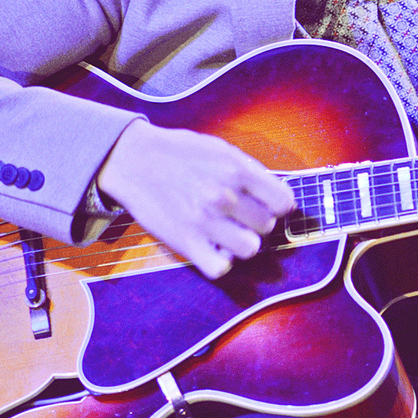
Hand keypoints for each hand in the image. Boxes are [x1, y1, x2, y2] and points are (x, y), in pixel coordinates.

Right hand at [95, 119, 294, 278]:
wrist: (134, 160)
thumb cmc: (179, 152)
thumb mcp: (220, 149)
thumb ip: (248, 170)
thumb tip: (273, 193)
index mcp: (236, 170)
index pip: (284, 202)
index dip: (278, 205)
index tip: (268, 205)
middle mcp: (224, 196)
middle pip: (267, 225)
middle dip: (257, 221)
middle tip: (240, 216)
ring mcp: (205, 222)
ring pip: (250, 248)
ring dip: (243, 243)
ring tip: (230, 233)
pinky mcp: (185, 242)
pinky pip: (220, 268)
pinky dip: (221, 262)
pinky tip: (215, 248)